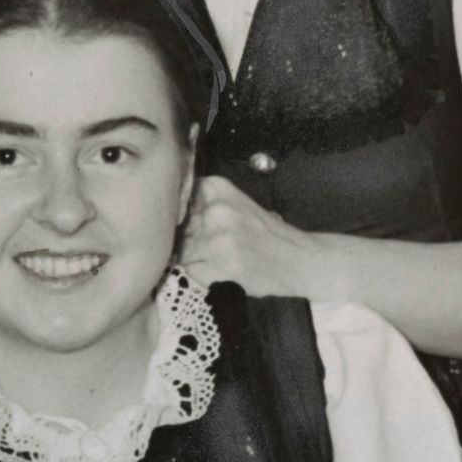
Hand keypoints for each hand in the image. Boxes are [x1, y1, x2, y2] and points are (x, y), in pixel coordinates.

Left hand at [179, 176, 322, 297]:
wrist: (300, 258)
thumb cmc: (265, 232)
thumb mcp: (234, 203)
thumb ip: (201, 204)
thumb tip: (161, 217)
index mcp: (217, 187)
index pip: (175, 202)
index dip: (177, 219)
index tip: (188, 227)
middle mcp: (215, 208)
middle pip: (176, 229)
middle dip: (185, 241)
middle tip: (212, 247)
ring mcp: (218, 237)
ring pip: (181, 252)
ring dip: (194, 259)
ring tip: (220, 258)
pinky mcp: (222, 264)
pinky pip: (193, 271)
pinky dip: (203, 274)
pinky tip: (224, 270)